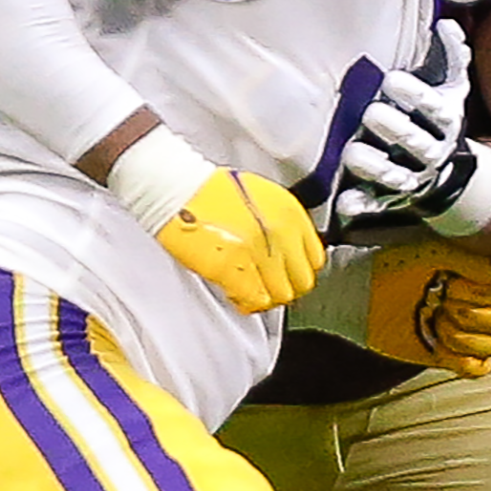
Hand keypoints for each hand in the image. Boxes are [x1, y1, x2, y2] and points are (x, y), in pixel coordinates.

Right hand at [157, 168, 326, 314]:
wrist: (176, 187)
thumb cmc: (210, 191)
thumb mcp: (262, 197)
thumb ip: (281, 225)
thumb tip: (288, 251)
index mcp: (290, 213)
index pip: (315, 259)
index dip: (299, 271)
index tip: (287, 275)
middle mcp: (280, 232)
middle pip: (301, 281)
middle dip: (285, 288)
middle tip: (268, 288)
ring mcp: (258, 251)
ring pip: (280, 295)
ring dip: (266, 298)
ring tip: (251, 292)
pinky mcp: (233, 267)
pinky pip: (253, 299)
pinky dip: (247, 302)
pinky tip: (237, 296)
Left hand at [334, 24, 475, 227]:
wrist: (450, 175)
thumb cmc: (439, 123)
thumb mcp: (453, 92)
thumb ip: (453, 59)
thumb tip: (446, 24)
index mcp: (446, 123)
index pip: (432, 108)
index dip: (415, 95)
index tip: (392, 80)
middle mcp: (431, 152)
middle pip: (414, 141)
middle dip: (394, 128)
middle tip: (371, 112)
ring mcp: (412, 177)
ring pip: (395, 174)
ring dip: (376, 166)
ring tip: (353, 154)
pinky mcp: (392, 198)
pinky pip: (377, 204)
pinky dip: (362, 205)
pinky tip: (346, 204)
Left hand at [358, 242, 490, 377]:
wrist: (357, 294)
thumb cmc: (392, 265)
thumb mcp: (435, 253)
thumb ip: (477, 262)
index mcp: (480, 275)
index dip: (485, 291)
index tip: (453, 282)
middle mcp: (479, 302)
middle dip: (470, 314)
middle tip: (438, 301)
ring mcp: (467, 330)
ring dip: (461, 337)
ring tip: (433, 323)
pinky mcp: (451, 355)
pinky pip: (479, 368)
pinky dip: (463, 360)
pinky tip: (440, 347)